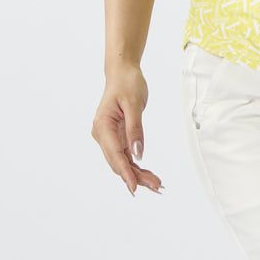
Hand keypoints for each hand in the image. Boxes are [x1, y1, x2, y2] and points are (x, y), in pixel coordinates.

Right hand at [91, 64, 164, 195]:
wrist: (122, 72)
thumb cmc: (127, 83)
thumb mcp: (134, 104)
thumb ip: (135, 129)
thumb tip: (137, 154)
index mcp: (103, 126)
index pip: (115, 154)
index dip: (126, 173)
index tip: (135, 188)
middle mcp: (102, 134)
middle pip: (118, 162)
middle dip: (136, 177)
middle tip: (157, 187)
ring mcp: (108, 137)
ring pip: (122, 162)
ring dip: (137, 174)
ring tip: (156, 185)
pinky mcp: (116, 137)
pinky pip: (125, 155)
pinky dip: (136, 166)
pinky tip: (148, 175)